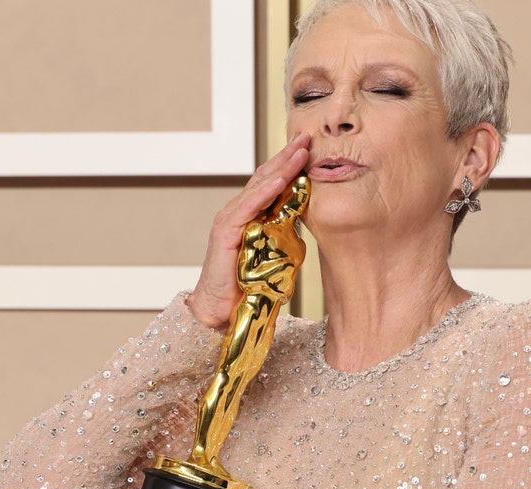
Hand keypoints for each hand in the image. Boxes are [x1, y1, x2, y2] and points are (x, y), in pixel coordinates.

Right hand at [187, 133, 310, 330]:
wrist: (220, 309)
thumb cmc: (246, 285)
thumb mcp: (275, 252)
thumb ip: (287, 232)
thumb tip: (309, 218)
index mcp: (251, 215)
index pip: (271, 182)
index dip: (289, 164)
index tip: (309, 147)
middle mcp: (238, 211)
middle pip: (265, 176)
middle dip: (287, 156)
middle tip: (307, 137)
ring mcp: (230, 219)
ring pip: (259, 186)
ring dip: (281, 167)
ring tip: (300, 151)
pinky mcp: (225, 232)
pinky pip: (248, 206)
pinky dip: (265, 191)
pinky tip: (281, 179)